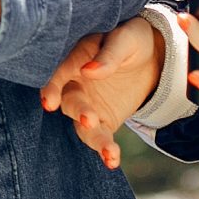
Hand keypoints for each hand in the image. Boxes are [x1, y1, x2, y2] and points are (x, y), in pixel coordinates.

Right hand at [39, 17, 164, 170]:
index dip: (50, 88)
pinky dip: (106, 150)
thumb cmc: (131, 38)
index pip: (57, 73)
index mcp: (75, 59)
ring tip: (109, 151)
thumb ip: (109, 54)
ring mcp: (87, 105)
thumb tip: (90, 71)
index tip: (48, 103)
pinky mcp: (102, 120)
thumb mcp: (126, 38)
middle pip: (69, 101)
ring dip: (94, 138)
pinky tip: (113, 161)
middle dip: (78, 112)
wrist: (150, 56)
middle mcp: (75, 84)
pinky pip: (100, 137)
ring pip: (82, 125)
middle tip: (90, 120)